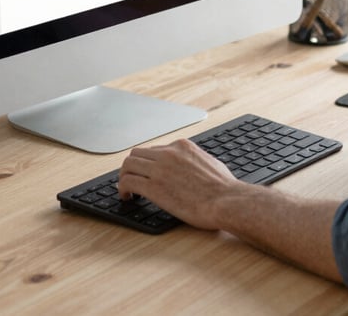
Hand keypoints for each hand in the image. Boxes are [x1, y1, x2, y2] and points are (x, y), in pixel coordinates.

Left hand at [118, 139, 238, 229]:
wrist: (225, 200)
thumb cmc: (223, 187)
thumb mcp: (210, 162)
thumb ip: (195, 160)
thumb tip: (192, 164)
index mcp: (182, 146)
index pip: (154, 149)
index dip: (147, 163)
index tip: (146, 173)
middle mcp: (169, 153)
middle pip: (137, 153)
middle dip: (132, 167)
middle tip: (132, 181)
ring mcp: (160, 169)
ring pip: (128, 164)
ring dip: (124, 176)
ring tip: (127, 190)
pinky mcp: (154, 187)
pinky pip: (128, 181)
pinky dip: (122, 188)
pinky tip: (127, 197)